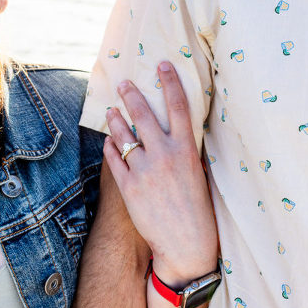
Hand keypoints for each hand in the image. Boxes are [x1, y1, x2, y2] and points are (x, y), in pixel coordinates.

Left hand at [104, 61, 217, 287]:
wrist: (186, 243)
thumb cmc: (198, 209)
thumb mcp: (198, 174)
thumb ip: (184, 151)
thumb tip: (174, 133)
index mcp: (186, 150)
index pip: (178, 106)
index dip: (169, 82)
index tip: (162, 64)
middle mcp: (164, 155)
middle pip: (144, 115)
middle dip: (132, 95)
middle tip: (123, 83)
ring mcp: (144, 170)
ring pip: (124, 135)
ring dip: (116, 119)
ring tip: (111, 110)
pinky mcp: (129, 187)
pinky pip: (114, 159)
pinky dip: (110, 147)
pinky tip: (109, 140)